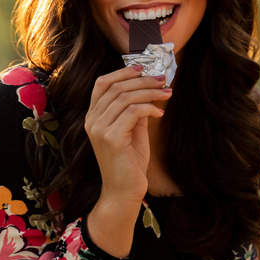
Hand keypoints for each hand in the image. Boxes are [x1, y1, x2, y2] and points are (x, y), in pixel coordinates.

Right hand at [85, 65, 171, 202]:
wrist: (124, 191)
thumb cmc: (129, 163)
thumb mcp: (133, 130)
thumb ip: (136, 110)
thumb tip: (149, 88)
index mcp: (93, 117)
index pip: (102, 84)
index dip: (122, 72)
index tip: (143, 67)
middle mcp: (92, 120)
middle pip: (116, 87)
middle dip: (142, 80)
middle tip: (163, 80)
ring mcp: (99, 129)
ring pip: (126, 97)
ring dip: (150, 92)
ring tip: (167, 93)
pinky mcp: (111, 138)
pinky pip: (133, 112)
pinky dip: (149, 108)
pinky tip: (160, 113)